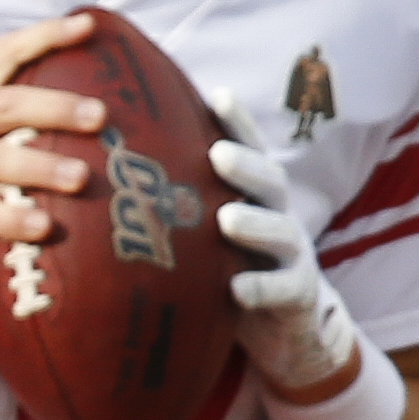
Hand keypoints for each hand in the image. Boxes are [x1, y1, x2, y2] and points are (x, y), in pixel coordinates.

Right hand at [0, 15, 106, 321]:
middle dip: (55, 106)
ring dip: (40, 165)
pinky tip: (42, 227)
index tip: (88, 23)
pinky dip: (9, 217)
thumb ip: (5, 131)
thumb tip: (79, 129)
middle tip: (100, 116)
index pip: (3, 55)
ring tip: (81, 178)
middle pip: (6, 104)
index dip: (44, 36)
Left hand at [206, 89, 362, 393]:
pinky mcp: (298, 295)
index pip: (250, 149)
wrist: (283, 323)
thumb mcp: (210, 225)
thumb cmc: (229, 261)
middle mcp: (279, 214)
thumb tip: (119, 159)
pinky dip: (260, 288)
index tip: (217, 96)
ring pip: (280, 232)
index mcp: (256, 192)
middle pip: (269, 182)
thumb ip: (182, 194)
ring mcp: (293, 254)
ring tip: (227, 218)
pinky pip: (283, 289)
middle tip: (217, 155)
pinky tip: (236, 288)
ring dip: (255, 224)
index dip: (238, 123)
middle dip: (246, 166)